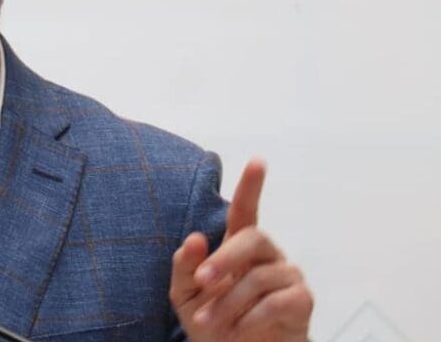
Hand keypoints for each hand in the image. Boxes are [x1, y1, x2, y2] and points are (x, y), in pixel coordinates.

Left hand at [169, 159, 312, 340]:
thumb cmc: (213, 322)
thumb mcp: (186, 296)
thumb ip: (185, 267)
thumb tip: (195, 238)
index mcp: (237, 248)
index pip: (246, 210)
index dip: (252, 186)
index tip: (257, 162)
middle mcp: (266, 255)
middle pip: (252, 237)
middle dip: (224, 258)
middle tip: (202, 281)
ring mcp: (287, 275)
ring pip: (258, 277)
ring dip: (228, 303)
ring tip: (211, 322)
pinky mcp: (301, 301)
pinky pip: (276, 301)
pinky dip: (251, 318)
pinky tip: (240, 329)